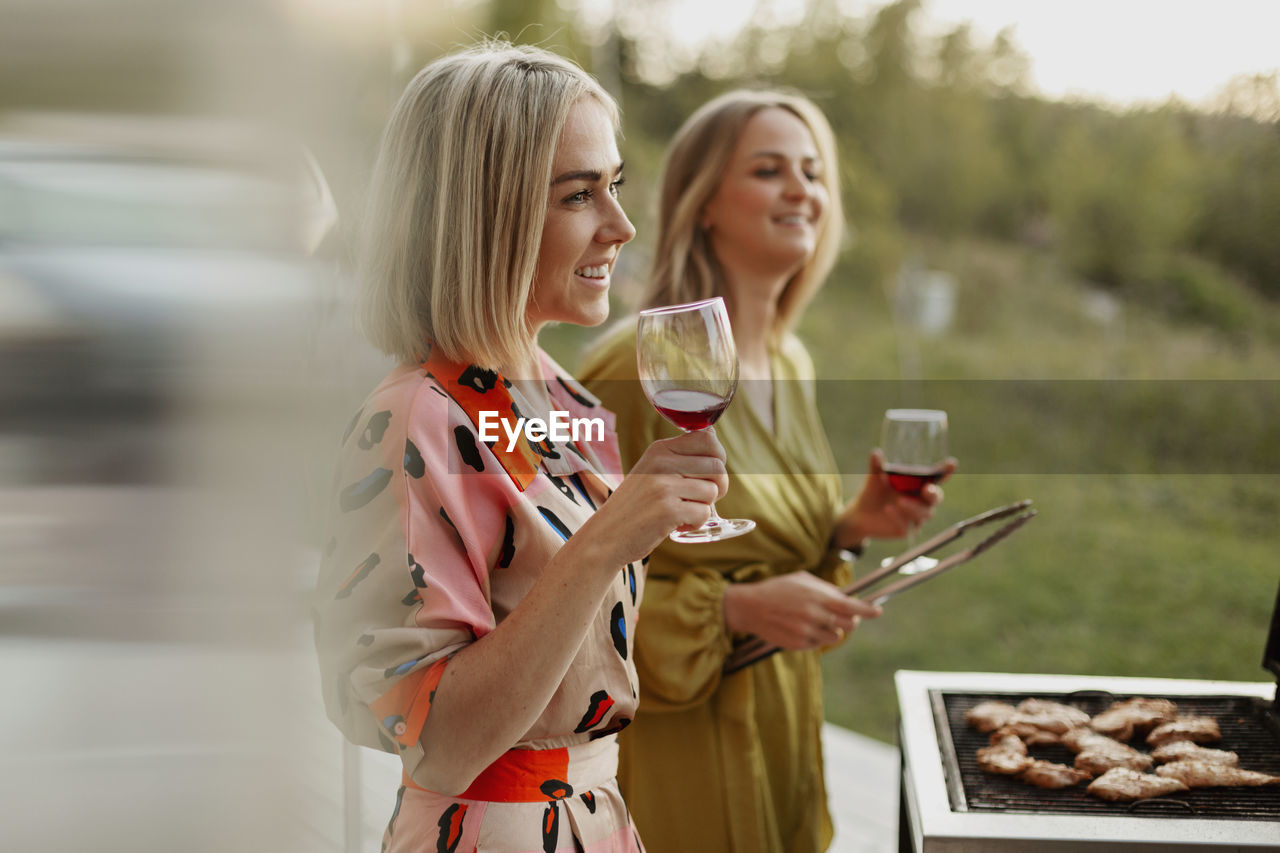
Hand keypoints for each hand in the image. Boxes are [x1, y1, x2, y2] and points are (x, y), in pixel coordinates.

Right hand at [579, 428, 728, 567]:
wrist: (605, 536)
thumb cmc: (635, 506)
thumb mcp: (651, 471)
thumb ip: (679, 458)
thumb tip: (714, 442)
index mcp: (660, 449)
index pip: (708, 438)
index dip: (718, 457)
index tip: (708, 474)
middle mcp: (662, 462)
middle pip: (717, 466)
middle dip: (717, 486)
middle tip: (698, 499)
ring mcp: (664, 486)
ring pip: (713, 491)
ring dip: (704, 507)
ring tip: (681, 512)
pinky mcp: (668, 511)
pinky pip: (705, 513)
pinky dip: (696, 523)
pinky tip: (676, 524)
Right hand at [723, 571, 880, 650]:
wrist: (750, 607)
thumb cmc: (777, 589)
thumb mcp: (802, 580)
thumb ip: (825, 589)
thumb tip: (845, 598)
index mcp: (818, 596)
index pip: (851, 607)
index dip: (868, 611)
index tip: (877, 612)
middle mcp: (815, 615)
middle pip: (848, 625)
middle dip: (849, 621)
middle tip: (842, 617)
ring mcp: (807, 631)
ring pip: (834, 636)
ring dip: (830, 630)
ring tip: (814, 620)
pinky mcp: (799, 644)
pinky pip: (818, 644)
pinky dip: (815, 637)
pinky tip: (801, 627)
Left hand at [835, 449, 955, 545]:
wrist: (860, 515)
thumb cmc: (874, 493)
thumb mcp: (875, 478)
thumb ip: (877, 466)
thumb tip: (876, 452)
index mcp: (918, 486)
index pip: (937, 478)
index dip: (946, 471)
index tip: (951, 463)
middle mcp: (921, 501)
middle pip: (936, 497)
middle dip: (934, 493)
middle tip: (926, 489)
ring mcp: (916, 517)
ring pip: (924, 513)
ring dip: (914, 506)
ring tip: (900, 500)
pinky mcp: (907, 531)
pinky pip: (908, 527)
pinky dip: (899, 517)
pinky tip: (888, 509)